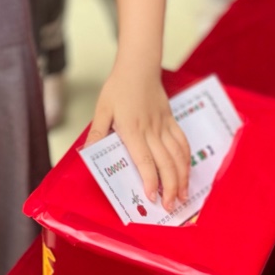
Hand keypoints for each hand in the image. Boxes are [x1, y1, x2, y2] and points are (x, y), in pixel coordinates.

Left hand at [86, 64, 190, 210]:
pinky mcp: (172, 121)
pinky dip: (187, 160)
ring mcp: (164, 126)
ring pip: (178, 155)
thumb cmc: (117, 88)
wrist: (138, 67)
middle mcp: (151, 130)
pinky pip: (183, 143)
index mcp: (132, 130)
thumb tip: (87, 153)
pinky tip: (187, 173)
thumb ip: (97, 133)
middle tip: (170, 206)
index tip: (151, 197)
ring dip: (182, 178)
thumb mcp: (102, 110)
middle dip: (170, 187)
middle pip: (165, 163)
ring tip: (183, 197)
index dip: (149, 180)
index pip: (144, 160)